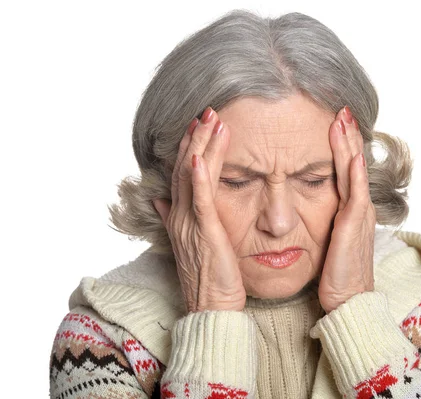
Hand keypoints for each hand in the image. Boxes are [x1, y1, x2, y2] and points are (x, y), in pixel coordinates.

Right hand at [153, 108, 246, 312]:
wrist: (210, 306)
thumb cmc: (207, 276)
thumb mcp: (190, 242)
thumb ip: (174, 217)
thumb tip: (160, 199)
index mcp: (180, 215)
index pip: (183, 172)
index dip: (189, 146)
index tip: (199, 124)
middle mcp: (180, 215)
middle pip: (185, 167)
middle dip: (196, 137)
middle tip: (208, 111)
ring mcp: (189, 223)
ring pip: (192, 177)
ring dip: (201, 147)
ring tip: (212, 121)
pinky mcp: (203, 232)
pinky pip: (199, 201)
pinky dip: (198, 177)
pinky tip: (200, 157)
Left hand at [318, 106, 376, 313]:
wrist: (348, 301)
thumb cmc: (336, 275)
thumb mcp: (328, 241)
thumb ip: (323, 221)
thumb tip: (306, 209)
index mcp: (350, 209)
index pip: (346, 169)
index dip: (341, 145)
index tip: (333, 121)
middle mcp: (358, 207)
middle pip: (352, 162)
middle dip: (347, 135)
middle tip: (340, 109)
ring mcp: (358, 215)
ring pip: (354, 171)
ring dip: (349, 144)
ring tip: (343, 119)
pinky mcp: (354, 227)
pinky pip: (356, 194)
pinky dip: (355, 173)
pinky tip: (353, 156)